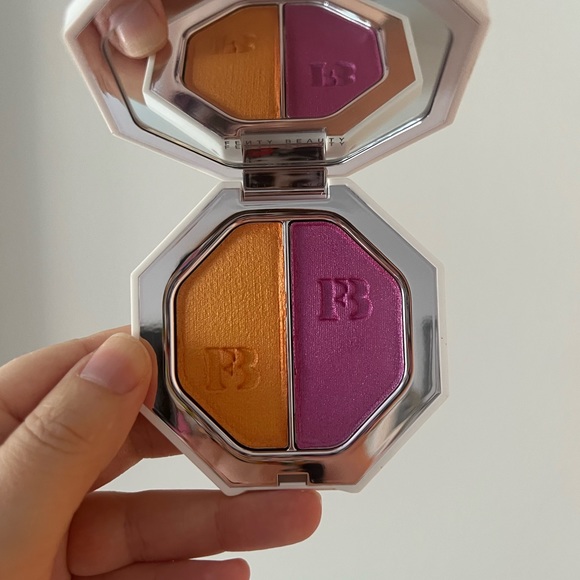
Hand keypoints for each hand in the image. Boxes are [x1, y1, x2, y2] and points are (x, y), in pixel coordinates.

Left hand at [0, 329, 321, 578]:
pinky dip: (189, 573)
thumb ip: (60, 439)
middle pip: (128, 445)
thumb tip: (124, 355)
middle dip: (205, 447)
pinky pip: (139, 573)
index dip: (146, 360)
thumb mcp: (0, 524)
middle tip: (264, 442)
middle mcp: (19, 485)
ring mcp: (44, 542)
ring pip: (144, 516)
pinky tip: (234, 572)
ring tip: (287, 515)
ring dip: (219, 519)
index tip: (213, 359)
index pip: (75, 373)